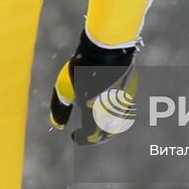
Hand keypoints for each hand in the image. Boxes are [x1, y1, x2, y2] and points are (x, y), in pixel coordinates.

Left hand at [49, 31, 138, 145]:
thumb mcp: (64, 90)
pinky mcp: (130, 92)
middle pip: (107, 133)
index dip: (82, 139)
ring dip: (106, 127)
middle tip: (88, 135)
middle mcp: (113, 114)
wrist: (106, 50)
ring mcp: (124, 103)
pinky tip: (105, 105)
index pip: (90, 136)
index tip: (74, 135)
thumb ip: (60, 110)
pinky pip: (122, 109)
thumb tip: (58, 125)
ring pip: (117, 122)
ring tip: (96, 122)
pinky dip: (114, 114)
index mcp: (96, 116)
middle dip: (96, 137)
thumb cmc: (81, 70)